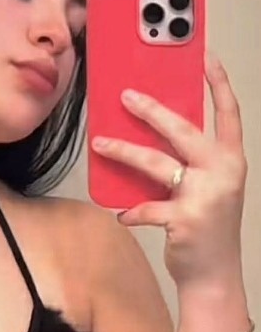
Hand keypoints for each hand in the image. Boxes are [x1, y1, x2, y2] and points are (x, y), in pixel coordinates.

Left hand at [91, 53, 247, 288]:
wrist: (214, 275)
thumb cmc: (207, 228)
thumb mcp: (209, 188)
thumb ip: (190, 163)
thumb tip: (151, 134)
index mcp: (231, 159)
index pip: (228, 112)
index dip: (218, 82)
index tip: (205, 56)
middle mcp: (223, 172)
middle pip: (183, 129)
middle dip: (151, 110)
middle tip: (125, 96)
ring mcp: (205, 196)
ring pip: (155, 163)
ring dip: (124, 151)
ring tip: (101, 143)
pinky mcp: (185, 220)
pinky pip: (147, 208)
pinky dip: (131, 211)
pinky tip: (121, 213)